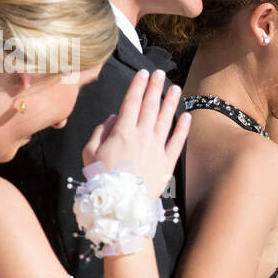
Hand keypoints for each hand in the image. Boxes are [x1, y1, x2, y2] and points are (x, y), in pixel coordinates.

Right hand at [82, 68, 188, 197]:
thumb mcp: (90, 153)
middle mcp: (142, 136)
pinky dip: (183, 128)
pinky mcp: (167, 162)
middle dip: (155, 87)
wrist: (119, 204)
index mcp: (122, 132)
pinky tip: (187, 116)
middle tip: (160, 73)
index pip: (131, 102)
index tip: (143, 73)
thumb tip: (113, 117)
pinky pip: (177, 141)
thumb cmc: (100, 178)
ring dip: (170, 102)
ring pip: (165, 120)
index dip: (138, 86)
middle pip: (150, 106)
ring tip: (175, 88)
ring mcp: (156, 148)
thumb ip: (101, 131)